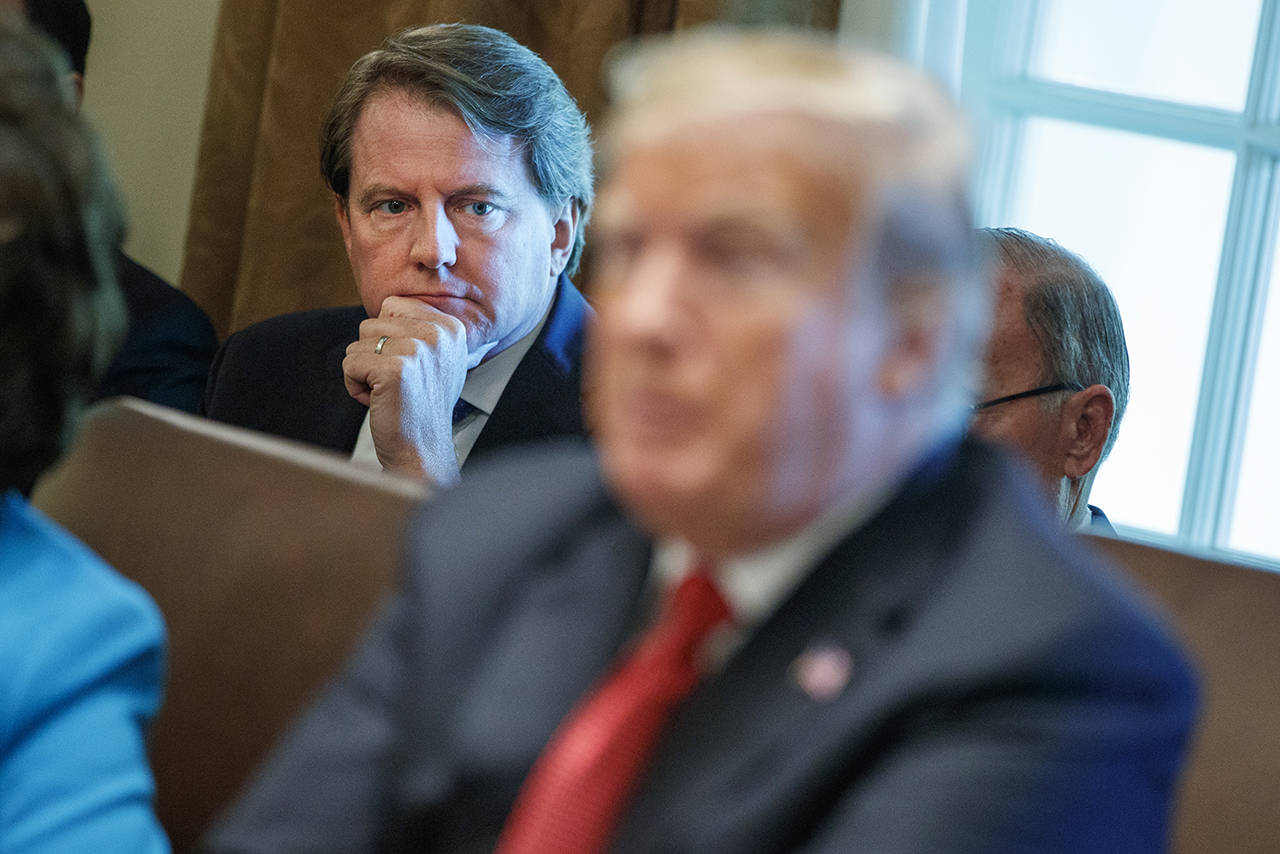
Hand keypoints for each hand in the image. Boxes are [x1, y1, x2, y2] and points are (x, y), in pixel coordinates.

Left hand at [342, 296, 468, 485]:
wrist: (422, 449)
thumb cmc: (422, 407)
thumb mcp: (436, 359)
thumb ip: (418, 328)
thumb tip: (389, 307)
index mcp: (450, 327)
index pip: (393, 306)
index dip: (388, 339)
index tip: (408, 368)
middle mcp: (437, 334)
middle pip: (372, 323)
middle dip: (373, 355)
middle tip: (397, 383)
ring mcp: (416, 350)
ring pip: (358, 343)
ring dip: (364, 371)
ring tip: (389, 392)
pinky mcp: (393, 369)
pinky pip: (349, 363)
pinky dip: (355, 386)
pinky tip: (379, 401)